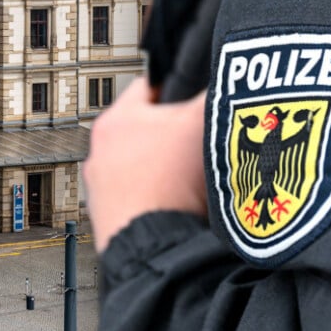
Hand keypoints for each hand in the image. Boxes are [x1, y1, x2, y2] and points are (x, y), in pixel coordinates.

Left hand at [84, 77, 206, 252]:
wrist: (156, 249)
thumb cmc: (168, 184)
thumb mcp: (202, 124)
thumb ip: (215, 96)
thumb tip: (231, 82)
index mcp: (114, 122)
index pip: (149, 87)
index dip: (180, 89)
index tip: (196, 98)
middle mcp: (99, 155)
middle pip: (147, 130)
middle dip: (175, 134)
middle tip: (201, 140)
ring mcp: (102, 191)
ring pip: (144, 168)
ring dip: (168, 170)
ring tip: (194, 178)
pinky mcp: (113, 220)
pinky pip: (143, 199)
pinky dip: (162, 199)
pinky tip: (182, 205)